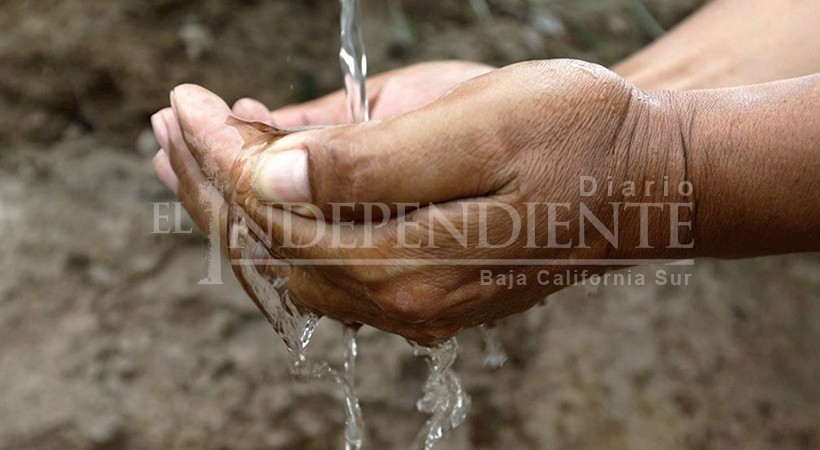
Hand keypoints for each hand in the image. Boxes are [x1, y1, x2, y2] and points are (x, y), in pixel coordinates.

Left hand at [153, 59, 689, 343]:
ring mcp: (414, 303)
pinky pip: (328, 266)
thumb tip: (271, 172)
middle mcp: (403, 300)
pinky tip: (264, 190)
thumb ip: (374, 161)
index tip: (187, 103)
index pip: (276, 211)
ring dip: (236, 208)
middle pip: (270, 247)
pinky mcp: (428, 291)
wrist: (649, 180)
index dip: (221, 154)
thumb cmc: (579, 137)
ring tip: (190, 158)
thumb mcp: (481, 125)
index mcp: (410, 264)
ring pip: (293, 262)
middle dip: (209, 183)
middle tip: (166, 128)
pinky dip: (282, 224)